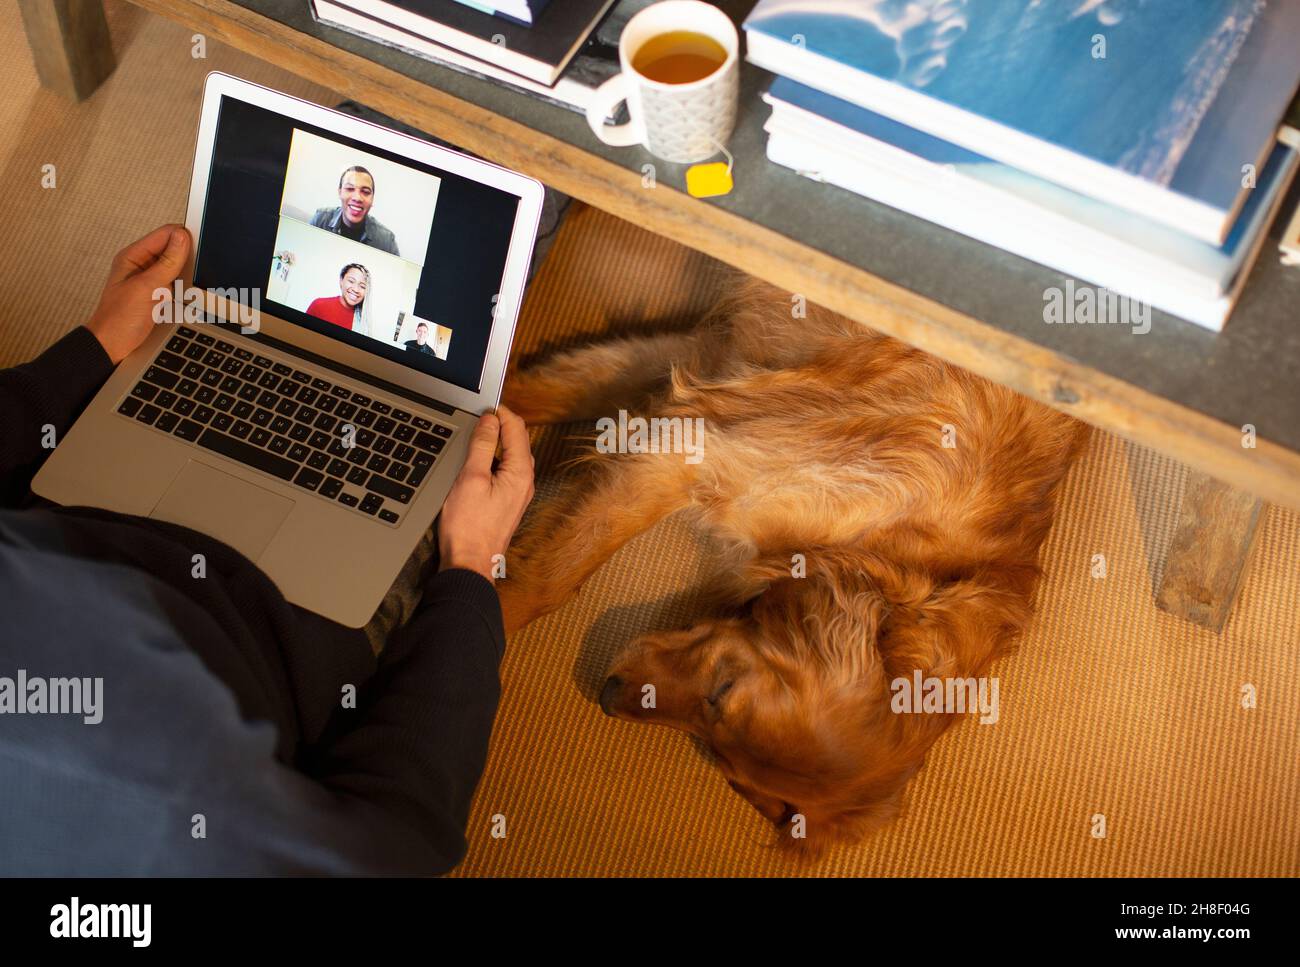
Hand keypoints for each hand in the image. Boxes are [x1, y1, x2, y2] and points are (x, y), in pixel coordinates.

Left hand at [86, 224, 191, 363]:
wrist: (113, 347)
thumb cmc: (118, 319)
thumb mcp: (145, 287)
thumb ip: (166, 262)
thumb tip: (182, 238)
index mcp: (134, 256)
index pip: (166, 234)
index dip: (184, 238)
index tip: (200, 249)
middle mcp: (144, 266)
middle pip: (175, 250)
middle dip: (189, 260)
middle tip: (192, 275)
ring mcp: (153, 281)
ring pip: (181, 270)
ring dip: (189, 278)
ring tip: (184, 292)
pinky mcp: (161, 295)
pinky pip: (181, 287)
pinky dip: (187, 292)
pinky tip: (186, 301)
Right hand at [437, 404, 534, 582]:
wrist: (469, 564)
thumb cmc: (468, 527)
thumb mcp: (471, 478)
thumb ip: (482, 446)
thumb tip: (489, 421)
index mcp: (520, 473)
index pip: (517, 428)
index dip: (500, 412)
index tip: (483, 406)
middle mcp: (525, 482)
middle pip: (518, 440)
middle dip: (501, 424)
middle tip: (478, 416)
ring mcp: (519, 493)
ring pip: (513, 455)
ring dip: (498, 441)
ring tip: (477, 433)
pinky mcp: (509, 502)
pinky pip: (507, 471)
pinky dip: (496, 458)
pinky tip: (479, 461)